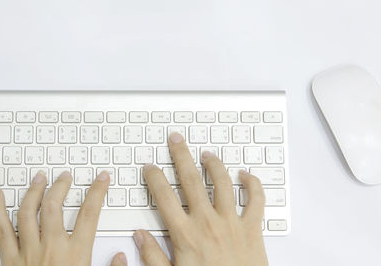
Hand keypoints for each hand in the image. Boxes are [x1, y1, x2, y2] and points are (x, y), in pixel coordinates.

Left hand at [0, 170, 109, 265]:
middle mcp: (51, 248)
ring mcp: (28, 252)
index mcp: (75, 254)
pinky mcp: (9, 260)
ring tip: (39, 178)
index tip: (101, 179)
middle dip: (61, 186)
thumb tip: (122, 257)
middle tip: (65, 177)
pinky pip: (2, 230)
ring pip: (28, 213)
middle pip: (55, 206)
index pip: (90, 213)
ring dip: (34, 192)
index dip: (97, 192)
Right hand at [110, 132, 267, 265]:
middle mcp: (208, 223)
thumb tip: (139, 236)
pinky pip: (256, 199)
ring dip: (213, 165)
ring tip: (206, 154)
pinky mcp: (252, 228)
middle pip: (191, 180)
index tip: (150, 167)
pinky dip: (252, 184)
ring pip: (222, 183)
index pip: (164, 197)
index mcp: (186, 235)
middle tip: (176, 140)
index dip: (154, 178)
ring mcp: (231, 223)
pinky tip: (245, 175)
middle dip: (181, 156)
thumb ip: (152, 257)